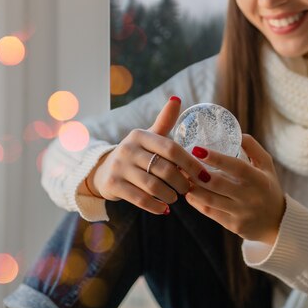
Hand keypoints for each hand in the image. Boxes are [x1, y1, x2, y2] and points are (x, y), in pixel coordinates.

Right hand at [82, 96, 211, 214]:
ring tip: (176, 197)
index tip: (203, 174)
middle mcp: (128, 148)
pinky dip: (155, 206)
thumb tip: (177, 98)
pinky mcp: (113, 185)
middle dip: (181, 182)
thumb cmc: (136, 153)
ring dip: (169, 195)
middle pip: (164, 168)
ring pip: (153, 186)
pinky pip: (139, 199)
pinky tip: (164, 209)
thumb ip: (164, 121)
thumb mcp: (148, 137)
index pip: (171, 148)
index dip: (190, 162)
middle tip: (189, 189)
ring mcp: (119, 167)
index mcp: (140, 135)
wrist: (104, 171)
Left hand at [184, 134, 285, 244]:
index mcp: (259, 180)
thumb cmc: (268, 186)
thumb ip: (252, 147)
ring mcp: (241, 213)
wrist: (277, 221)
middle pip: (218, 184)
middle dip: (197, 173)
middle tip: (181, 162)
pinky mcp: (233, 226)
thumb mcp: (267, 165)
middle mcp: (251, 197)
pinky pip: (209, 212)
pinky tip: (189, 192)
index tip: (198, 149)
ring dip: (193, 187)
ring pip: (210, 200)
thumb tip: (236, 132)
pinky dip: (196, 201)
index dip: (216, 159)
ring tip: (182, 176)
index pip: (236, 167)